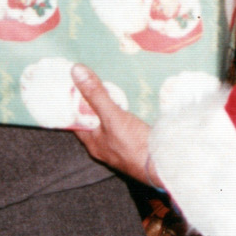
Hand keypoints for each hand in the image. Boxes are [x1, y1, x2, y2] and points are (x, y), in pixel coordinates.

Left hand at [71, 64, 157, 185]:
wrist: (162, 164)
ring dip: (112, 105)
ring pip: (111, 120)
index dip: (73, 101)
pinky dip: (127, 111)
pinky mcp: (135, 142)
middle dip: (95, 100)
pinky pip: (126, 123)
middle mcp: (103, 144)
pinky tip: (133, 101)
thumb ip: (95, 95)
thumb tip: (76, 71)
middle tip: (95, 78)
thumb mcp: (111, 116)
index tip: (73, 82)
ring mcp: (120, 144)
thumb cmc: (132, 145)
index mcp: (91, 141)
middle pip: (94, 118)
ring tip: (114, 85)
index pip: (75, 118)